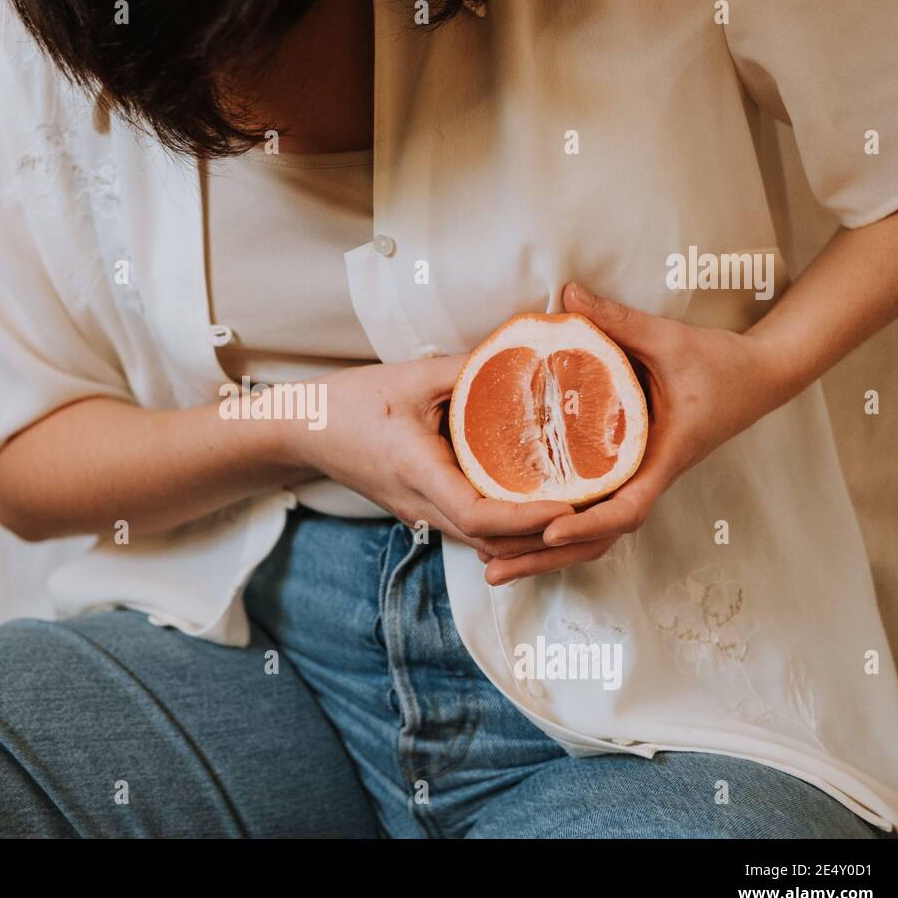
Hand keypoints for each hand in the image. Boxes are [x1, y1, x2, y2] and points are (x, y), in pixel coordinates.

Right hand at [282, 358, 573, 554]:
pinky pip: (473, 530)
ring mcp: (421, 515)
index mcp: (418, 473)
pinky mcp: (422, 511)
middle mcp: (422, 506)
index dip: (528, 519)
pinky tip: (538, 501)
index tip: (572, 505)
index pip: (479, 516)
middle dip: (545, 537)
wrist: (302, 431)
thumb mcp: (412, 377)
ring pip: (486, 543)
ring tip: (578, 508)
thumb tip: (528, 353)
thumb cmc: (350, 403)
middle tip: (595, 511)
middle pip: (493, 543)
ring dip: (531, 536)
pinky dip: (509, 525)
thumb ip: (471, 368)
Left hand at [481, 282, 783, 584]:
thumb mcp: (669, 338)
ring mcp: (637, 481)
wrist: (759, 377)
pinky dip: (557, 530)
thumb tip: (567, 294)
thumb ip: (618, 319)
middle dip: (545, 558)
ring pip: (592, 535)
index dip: (587, 523)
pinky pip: (591, 513)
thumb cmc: (720, 361)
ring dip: (544, 555)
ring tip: (492, 569)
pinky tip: (515, 535)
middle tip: (492, 572)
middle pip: (597, 539)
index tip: (547, 529)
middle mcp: (646, 479)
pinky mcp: (627, 474)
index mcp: (662, 457)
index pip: (626, 508)